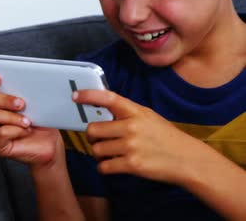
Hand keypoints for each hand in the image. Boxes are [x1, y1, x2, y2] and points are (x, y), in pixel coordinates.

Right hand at [0, 73, 64, 169]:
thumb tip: (25, 80)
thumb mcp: (34, 101)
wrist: (49, 144)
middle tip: (21, 104)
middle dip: (3, 99)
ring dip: (12, 116)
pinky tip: (25, 131)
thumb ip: (24, 90)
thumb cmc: (40, 121)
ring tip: (27, 121)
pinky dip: (16, 130)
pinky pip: (1, 133)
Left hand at [75, 89, 211, 184]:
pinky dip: (105, 167)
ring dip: (99, 154)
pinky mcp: (132, 165)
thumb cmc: (165, 137)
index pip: (109, 98)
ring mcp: (131, 146)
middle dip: (94, 137)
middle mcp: (132, 126)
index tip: (75, 96)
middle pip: (93, 129)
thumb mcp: (148, 117)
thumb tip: (99, 111)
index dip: (89, 95)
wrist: (188, 160)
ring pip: (96, 149)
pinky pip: (103, 166)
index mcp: (136, 111)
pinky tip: (114, 165)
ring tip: (112, 153)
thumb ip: (126, 113)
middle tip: (101, 139)